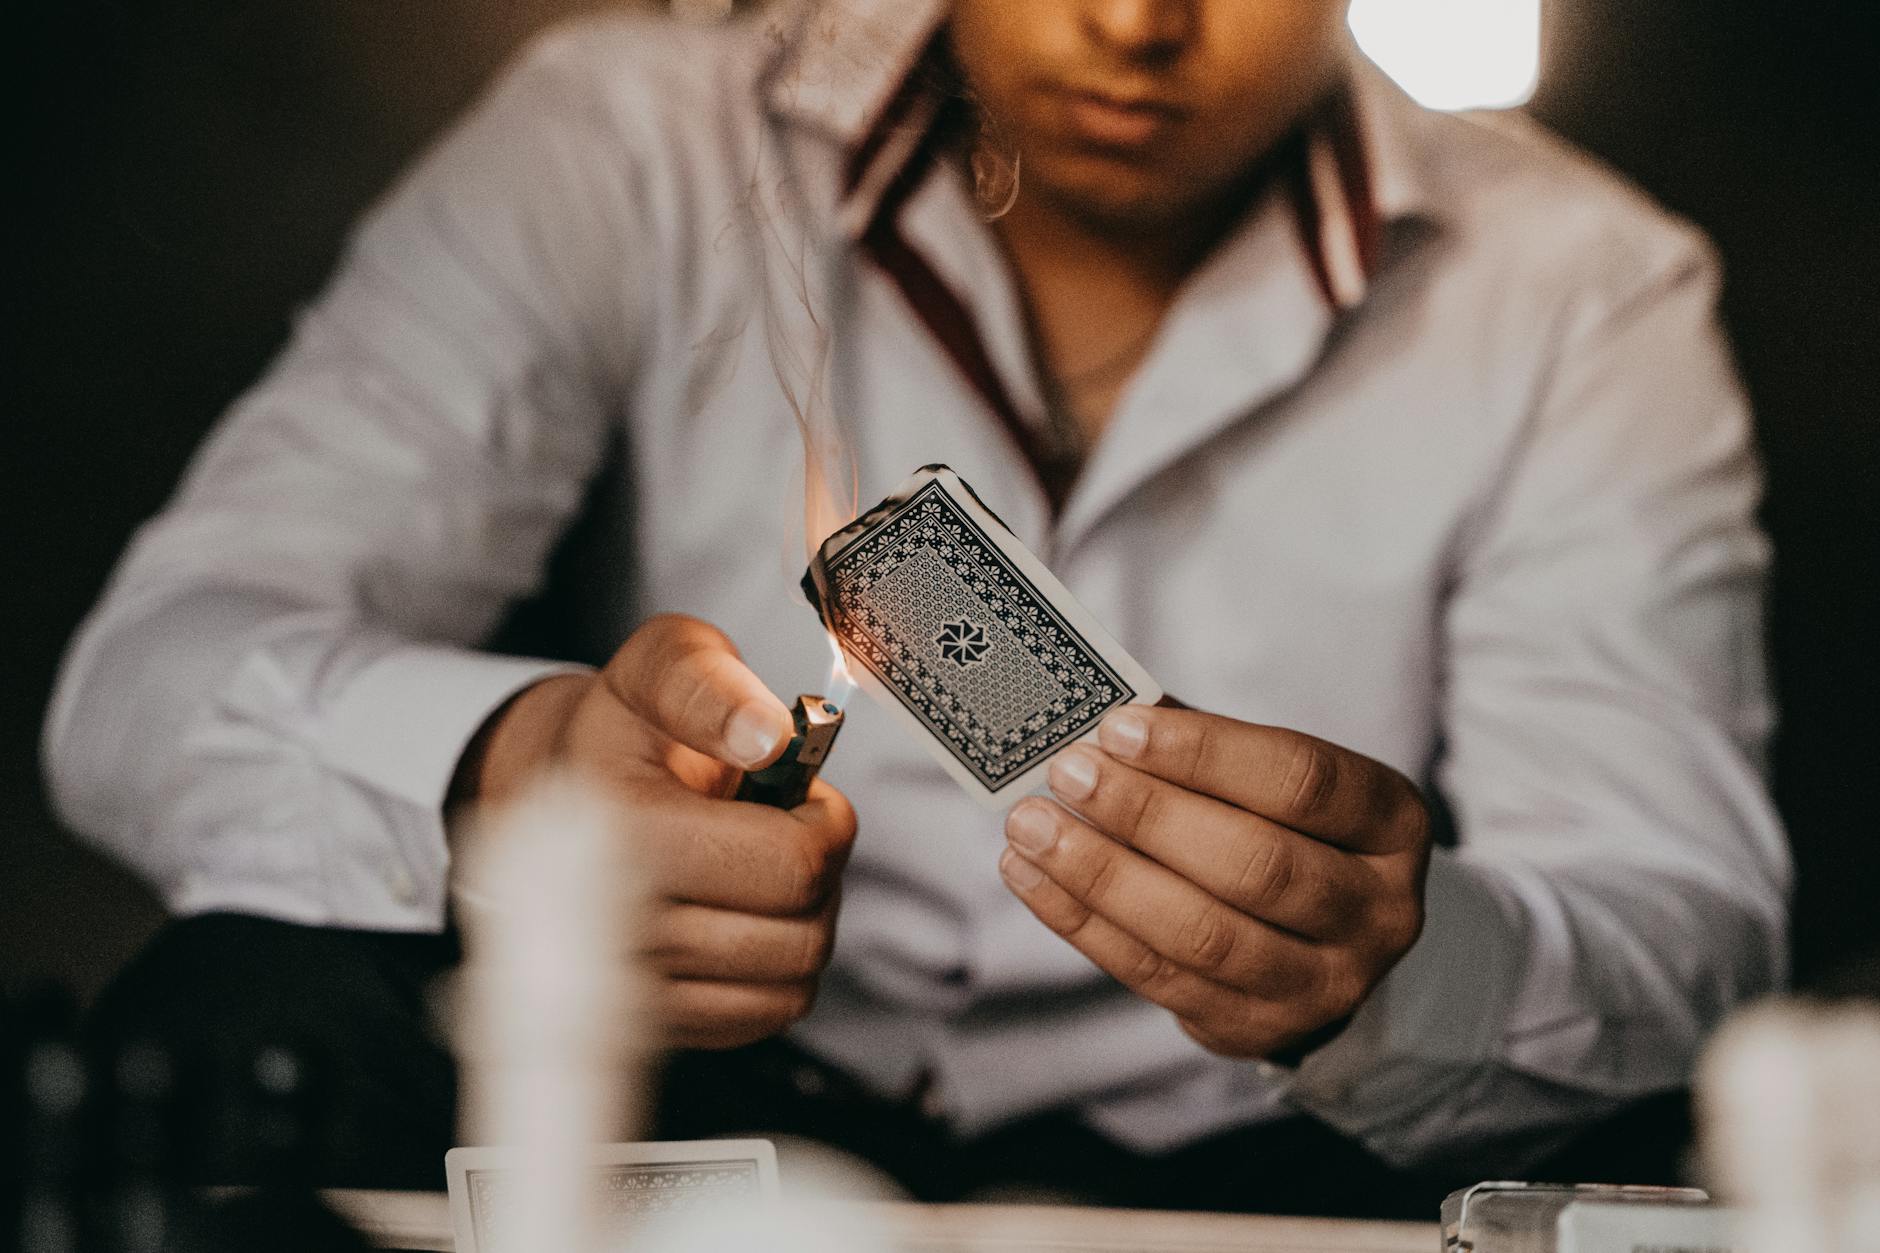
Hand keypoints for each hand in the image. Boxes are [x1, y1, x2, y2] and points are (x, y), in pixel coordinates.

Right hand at [453, 614, 857, 1048]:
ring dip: (801, 922)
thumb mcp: (660, 665)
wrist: (557, 792)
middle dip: (815, 871)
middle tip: (781, 829)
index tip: (800, 795)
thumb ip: (711, 685)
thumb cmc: (620, 732)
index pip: (790, 867)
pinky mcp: (655, 1022)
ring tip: (760, 870)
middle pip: (799, 933)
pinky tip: (743, 917)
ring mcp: (634, 986)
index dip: (823, 823)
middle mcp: (617, 922)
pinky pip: (765, 1016)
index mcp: (621, 828)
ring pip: (790, 982)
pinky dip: (777, 970)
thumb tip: (766, 737)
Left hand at [999, 707, 1429, 1059]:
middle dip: (1147, 816)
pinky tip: (1030, 874)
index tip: (1117, 726)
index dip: (1206, 754)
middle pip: (1255, 864)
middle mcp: (1377, 911)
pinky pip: (1157, 977)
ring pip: (1203, 934)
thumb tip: (1101, 712)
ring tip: (1031, 827)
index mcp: (1391, 823)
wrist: (1321, 944)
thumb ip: (1201, 746)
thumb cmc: (1284, 830)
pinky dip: (1082, 923)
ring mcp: (1325, 985)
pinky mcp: (1256, 1029)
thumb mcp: (1271, 780)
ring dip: (1103, 876)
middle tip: (1067, 773)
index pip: (1302, 781)